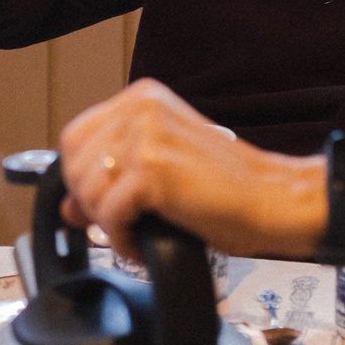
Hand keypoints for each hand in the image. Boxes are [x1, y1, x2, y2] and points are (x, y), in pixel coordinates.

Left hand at [57, 80, 331, 261]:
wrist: (276, 201)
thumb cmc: (230, 189)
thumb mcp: (162, 173)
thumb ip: (113, 178)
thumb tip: (68, 206)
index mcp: (142, 99)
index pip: (75, 137)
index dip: (80, 178)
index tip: (97, 203)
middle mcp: (141, 108)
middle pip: (73, 165)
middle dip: (92, 205)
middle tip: (124, 223)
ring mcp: (145, 136)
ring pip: (87, 192)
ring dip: (109, 226)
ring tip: (141, 234)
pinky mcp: (152, 170)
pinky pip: (109, 215)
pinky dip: (122, 241)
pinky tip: (146, 245)